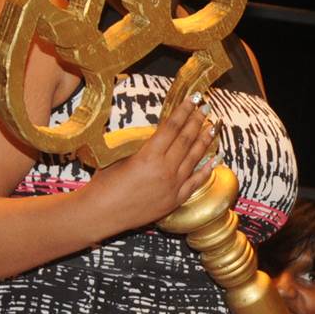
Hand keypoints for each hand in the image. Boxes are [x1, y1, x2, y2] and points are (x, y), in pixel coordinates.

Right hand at [84, 93, 215, 230]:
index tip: (193, 99)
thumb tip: (157, 134)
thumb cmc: (104, 184)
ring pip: (194, 158)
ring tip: (213, 127)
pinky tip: (214, 160)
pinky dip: (206, 170)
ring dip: (205, 141)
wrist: (100, 214)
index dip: (184, 111)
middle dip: (197, 121)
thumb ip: (141, 145)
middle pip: (186, 139)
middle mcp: (165, 169)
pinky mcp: (174, 200)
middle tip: (206, 107)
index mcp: (149, 155)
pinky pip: (195, 182)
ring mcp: (172, 186)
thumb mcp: (120, 156)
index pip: (172, 127)